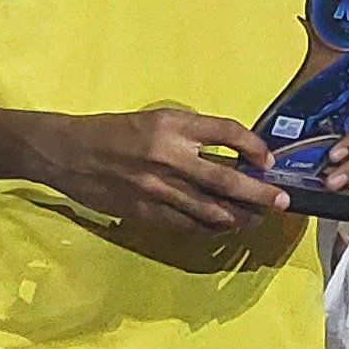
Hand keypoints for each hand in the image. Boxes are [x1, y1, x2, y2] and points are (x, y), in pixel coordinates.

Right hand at [15, 105, 293, 235]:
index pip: (227, 133)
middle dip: (259, 193)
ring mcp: (157, 189)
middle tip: (281, 201)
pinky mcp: (145, 212)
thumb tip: (229, 155)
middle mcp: (168, 157)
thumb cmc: (112, 131)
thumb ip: (189, 135)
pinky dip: (209, 227)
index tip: (267, 159)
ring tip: (256, 218)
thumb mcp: (154, 120)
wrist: (67, 152)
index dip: (254, 146)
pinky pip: (186, 225)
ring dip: (239, 216)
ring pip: (210, 210)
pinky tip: (222, 227)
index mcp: (171, 126)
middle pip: (227, 180)